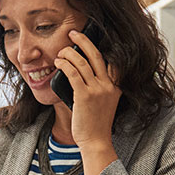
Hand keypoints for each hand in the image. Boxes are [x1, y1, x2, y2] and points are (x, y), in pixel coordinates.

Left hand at [55, 29, 121, 146]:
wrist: (96, 141)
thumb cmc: (96, 123)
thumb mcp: (105, 102)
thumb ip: (99, 87)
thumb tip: (80, 70)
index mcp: (115, 86)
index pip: (111, 60)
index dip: (99, 47)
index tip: (89, 38)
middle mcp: (108, 85)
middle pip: (96, 55)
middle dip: (83, 40)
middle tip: (73, 33)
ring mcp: (97, 90)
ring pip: (82, 62)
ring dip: (68, 53)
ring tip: (61, 52)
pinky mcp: (84, 96)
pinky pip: (73, 73)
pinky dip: (64, 65)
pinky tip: (58, 62)